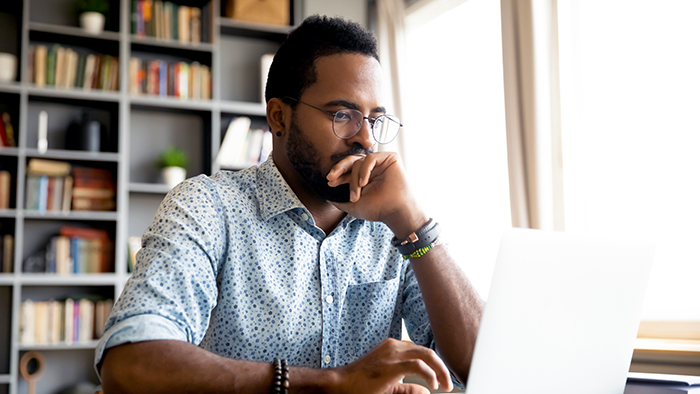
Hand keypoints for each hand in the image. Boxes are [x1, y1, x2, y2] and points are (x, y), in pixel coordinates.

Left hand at [326, 152, 427, 238]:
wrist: (395, 212)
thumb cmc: (378, 210)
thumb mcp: (354, 207)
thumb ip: (340, 202)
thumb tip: (327, 199)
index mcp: (365, 176)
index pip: (348, 170)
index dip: (338, 174)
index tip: (329, 182)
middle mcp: (372, 168)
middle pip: (351, 160)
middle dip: (339, 168)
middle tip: (331, 177)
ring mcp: (381, 162)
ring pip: (359, 161)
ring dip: (354, 178)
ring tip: (357, 194)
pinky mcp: (390, 158)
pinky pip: (371, 158)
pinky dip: (364, 170)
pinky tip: (364, 182)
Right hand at [331, 338, 453, 393]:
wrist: (341, 384)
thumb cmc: (360, 384)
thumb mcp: (389, 386)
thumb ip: (407, 388)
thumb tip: (426, 391)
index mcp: (393, 348)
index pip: (420, 352)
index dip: (434, 365)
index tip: (441, 378)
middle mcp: (394, 346)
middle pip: (427, 351)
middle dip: (441, 367)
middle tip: (448, 383)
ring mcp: (393, 353)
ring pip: (426, 355)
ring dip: (439, 370)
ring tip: (444, 384)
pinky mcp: (392, 364)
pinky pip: (419, 365)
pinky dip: (430, 374)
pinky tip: (433, 384)